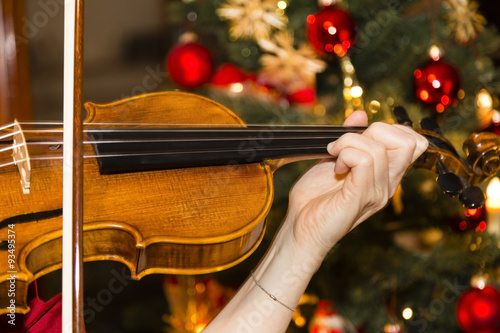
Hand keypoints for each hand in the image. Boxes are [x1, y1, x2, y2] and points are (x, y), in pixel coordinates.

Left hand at [281, 111, 427, 261]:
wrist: (300, 228)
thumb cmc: (314, 198)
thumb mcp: (332, 159)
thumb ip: (349, 137)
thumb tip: (361, 113)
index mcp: (385, 175)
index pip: (413, 142)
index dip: (388, 128)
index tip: (358, 137)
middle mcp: (387, 184)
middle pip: (407, 141)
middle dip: (373, 130)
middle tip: (345, 144)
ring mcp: (377, 192)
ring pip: (378, 148)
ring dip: (348, 142)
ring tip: (333, 156)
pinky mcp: (361, 197)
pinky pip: (364, 161)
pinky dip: (345, 154)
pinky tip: (335, 167)